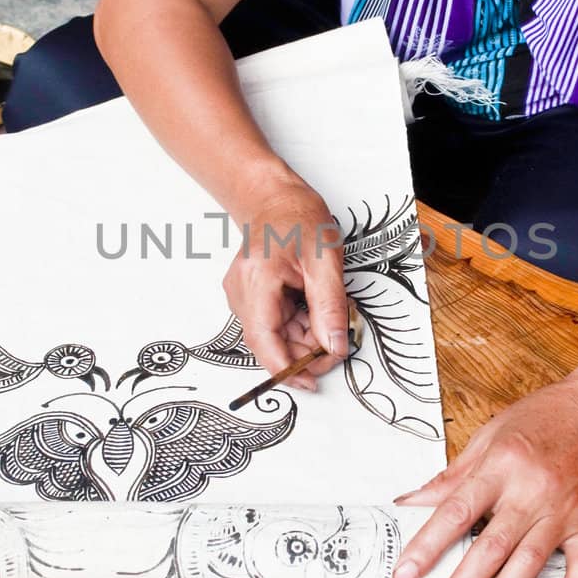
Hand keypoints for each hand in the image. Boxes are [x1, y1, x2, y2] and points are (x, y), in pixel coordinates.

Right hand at [224, 168, 349, 391]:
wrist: (273, 195)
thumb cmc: (297, 217)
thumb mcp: (325, 261)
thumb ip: (330, 306)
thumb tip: (334, 346)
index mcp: (257, 281)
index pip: (265, 340)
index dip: (287, 369)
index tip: (312, 382)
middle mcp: (241, 291)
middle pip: (269, 342)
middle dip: (302, 353)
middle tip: (336, 348)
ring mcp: (241, 293)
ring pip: (271, 334)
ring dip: (300, 339)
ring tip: (329, 324)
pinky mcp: (248, 295)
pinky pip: (271, 322)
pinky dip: (294, 325)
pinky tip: (312, 313)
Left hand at [391, 370, 577, 577]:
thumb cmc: (543, 417)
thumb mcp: (490, 434)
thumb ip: (452, 476)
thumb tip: (409, 502)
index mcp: (502, 465)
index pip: (456, 513)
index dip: (428, 546)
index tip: (404, 574)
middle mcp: (533, 491)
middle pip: (490, 548)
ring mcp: (564, 510)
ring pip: (528, 564)